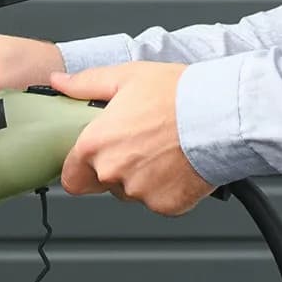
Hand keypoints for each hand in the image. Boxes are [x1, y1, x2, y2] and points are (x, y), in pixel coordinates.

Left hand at [50, 62, 212, 216]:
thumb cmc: (178, 94)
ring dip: (142, 177)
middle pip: (103, 183)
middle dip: (116, 168)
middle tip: (140, 144)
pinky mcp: (166, 205)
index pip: (71, 175)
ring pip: (132, 192)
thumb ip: (86, 83)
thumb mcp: (127, 76)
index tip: (95, 157)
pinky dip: (167, 187)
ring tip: (164, 149)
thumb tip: (60, 81)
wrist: (222, 114)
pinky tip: (179, 163)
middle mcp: (113, 173)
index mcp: (95, 145)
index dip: (81, 166)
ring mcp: (140, 193)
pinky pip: (159, 201)